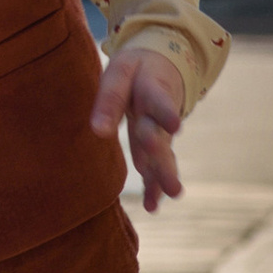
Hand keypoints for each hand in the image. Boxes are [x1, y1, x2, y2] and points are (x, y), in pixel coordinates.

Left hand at [91, 46, 186, 208]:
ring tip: (172, 193)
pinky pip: (157, 166)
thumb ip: (110, 100)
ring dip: (164, 173)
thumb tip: (98, 132)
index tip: (174, 126)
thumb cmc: (135, 70)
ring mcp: (160, 132)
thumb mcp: (121, 71)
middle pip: (159, 134)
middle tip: (165, 164)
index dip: (166, 112)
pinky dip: (153, 186)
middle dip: (160, 151)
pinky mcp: (158, 145)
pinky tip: (152, 206)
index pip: (157, 100)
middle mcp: (158, 114)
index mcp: (151, 88)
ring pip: (162, 154)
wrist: (162, 65)